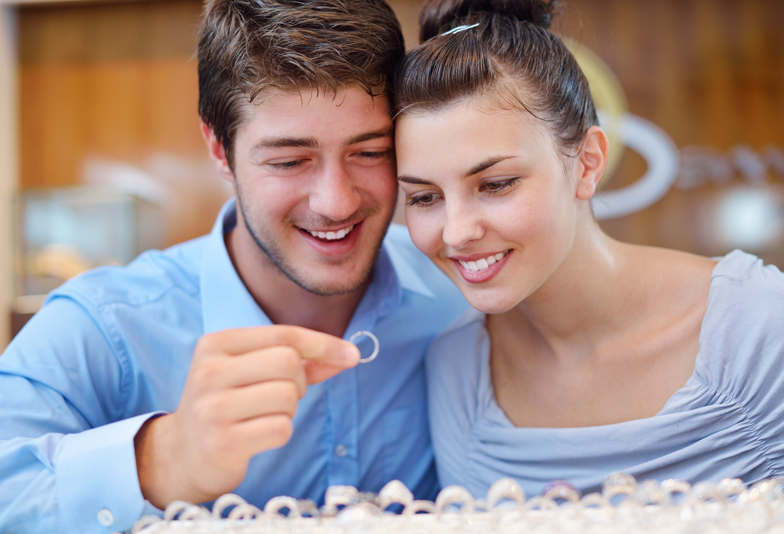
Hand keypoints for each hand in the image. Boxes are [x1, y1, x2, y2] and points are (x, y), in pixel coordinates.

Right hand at [134, 325, 359, 507]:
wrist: (181, 455)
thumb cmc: (227, 405)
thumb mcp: (251, 372)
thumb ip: (298, 361)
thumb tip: (347, 355)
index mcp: (216, 344)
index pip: (283, 334)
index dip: (323, 344)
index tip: (351, 355)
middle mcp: (209, 371)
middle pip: (288, 362)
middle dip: (299, 381)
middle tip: (283, 395)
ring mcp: (212, 408)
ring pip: (288, 396)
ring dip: (289, 410)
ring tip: (264, 416)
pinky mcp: (222, 443)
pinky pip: (281, 429)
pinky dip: (281, 432)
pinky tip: (258, 436)